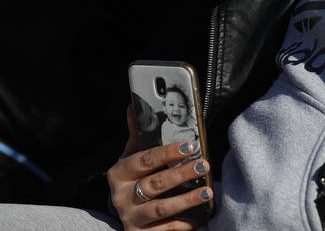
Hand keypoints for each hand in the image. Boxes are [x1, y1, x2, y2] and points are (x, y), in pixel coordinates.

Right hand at [106, 107, 211, 230]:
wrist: (126, 216)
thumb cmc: (132, 181)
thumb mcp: (130, 159)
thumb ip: (136, 136)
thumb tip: (133, 106)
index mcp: (118, 174)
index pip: (143, 160)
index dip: (166, 153)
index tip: (188, 146)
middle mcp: (121, 197)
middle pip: (155, 184)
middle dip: (181, 174)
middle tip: (203, 165)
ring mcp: (131, 218)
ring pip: (161, 208)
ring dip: (186, 200)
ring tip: (207, 191)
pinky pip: (166, 230)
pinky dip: (184, 223)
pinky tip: (200, 216)